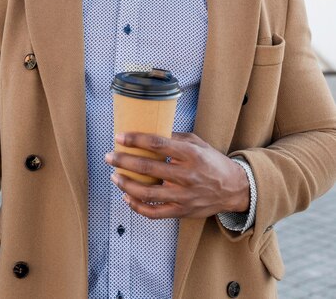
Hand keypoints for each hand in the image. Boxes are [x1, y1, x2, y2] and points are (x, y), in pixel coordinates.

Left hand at [105, 132, 249, 219]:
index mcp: (190, 154)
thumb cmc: (212, 162)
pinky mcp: (182, 211)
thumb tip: (149, 132)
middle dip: (124, 161)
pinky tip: (127, 197)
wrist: (233, 188)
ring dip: (126, 184)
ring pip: (147, 193)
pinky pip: (154, 212)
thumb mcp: (197, 143)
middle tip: (109, 156)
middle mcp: (186, 175)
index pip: (157, 144)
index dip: (136, 140)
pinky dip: (137, 206)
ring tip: (114, 176)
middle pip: (148, 168)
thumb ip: (174, 138)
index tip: (119, 137)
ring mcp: (183, 196)